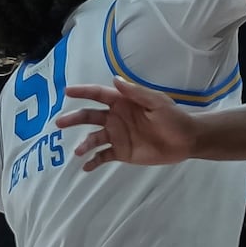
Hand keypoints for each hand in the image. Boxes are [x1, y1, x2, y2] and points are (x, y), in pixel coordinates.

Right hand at [58, 81, 201, 169]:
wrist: (185, 140)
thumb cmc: (172, 117)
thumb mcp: (156, 102)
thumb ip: (135, 93)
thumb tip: (114, 79)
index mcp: (122, 102)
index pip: (98, 95)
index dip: (82, 92)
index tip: (67, 92)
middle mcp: (115, 118)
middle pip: (89, 116)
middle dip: (74, 119)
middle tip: (59, 123)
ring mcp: (117, 136)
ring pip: (94, 138)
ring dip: (84, 144)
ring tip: (78, 151)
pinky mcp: (121, 152)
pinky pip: (103, 157)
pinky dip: (93, 161)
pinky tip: (86, 167)